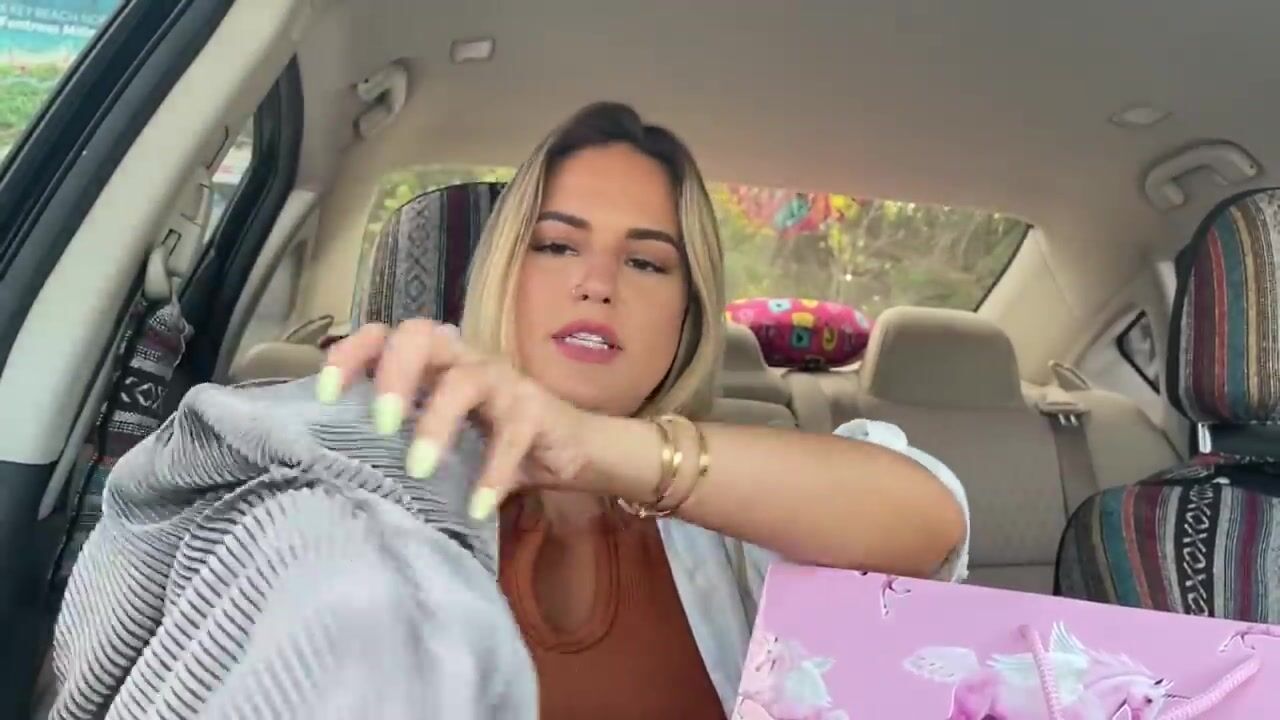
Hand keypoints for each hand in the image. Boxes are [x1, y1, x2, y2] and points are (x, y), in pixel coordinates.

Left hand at [315, 319, 593, 518]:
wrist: (571, 450)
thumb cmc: (490, 443)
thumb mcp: (441, 440)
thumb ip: (399, 446)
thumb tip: (336, 482)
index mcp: (433, 363)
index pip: (384, 335)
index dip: (351, 353)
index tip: (325, 394)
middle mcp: (464, 360)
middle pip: (421, 335)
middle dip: (394, 373)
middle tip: (380, 423)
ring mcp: (502, 381)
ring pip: (465, 381)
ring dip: (437, 422)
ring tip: (420, 468)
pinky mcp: (536, 411)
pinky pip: (512, 435)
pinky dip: (492, 472)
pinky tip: (476, 506)